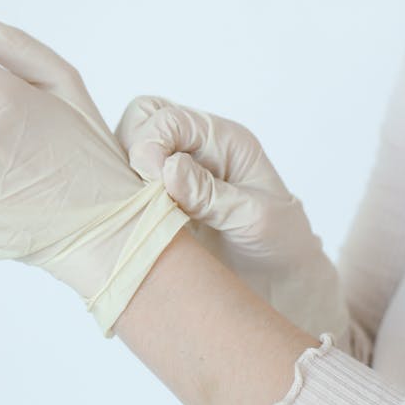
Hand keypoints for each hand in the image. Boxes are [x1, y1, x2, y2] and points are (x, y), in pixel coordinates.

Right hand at [116, 96, 348, 337]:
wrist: (282, 287)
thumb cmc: (280, 246)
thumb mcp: (254, 218)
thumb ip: (211, 194)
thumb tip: (168, 168)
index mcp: (224, 141)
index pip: (169, 117)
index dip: (152, 143)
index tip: (155, 182)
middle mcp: (195, 150)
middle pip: (142, 119)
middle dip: (132, 149)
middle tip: (143, 194)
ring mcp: (173, 176)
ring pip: (126, 151)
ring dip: (124, 176)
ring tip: (141, 212)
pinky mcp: (157, 204)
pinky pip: (125, 188)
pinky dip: (122, 201)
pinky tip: (136, 224)